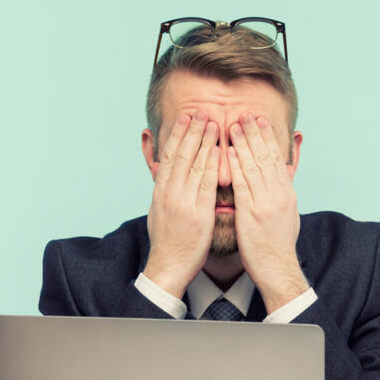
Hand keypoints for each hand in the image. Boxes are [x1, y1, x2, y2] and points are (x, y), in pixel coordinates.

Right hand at [144, 110, 220, 297]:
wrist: (169, 266)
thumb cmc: (168, 242)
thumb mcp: (160, 212)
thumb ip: (165, 192)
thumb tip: (166, 175)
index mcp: (161, 192)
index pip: (169, 157)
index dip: (178, 136)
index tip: (186, 119)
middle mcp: (170, 194)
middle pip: (181, 155)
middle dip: (192, 132)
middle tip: (201, 112)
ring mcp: (183, 203)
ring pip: (194, 166)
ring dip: (204, 142)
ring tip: (213, 123)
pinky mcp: (197, 214)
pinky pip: (206, 186)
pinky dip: (212, 166)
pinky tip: (219, 151)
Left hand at [227, 113, 308, 312]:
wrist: (278, 270)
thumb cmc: (277, 247)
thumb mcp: (287, 216)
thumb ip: (281, 195)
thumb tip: (280, 180)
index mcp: (287, 194)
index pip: (277, 159)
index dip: (268, 138)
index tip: (260, 121)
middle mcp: (279, 195)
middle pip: (267, 157)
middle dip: (256, 134)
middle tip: (247, 114)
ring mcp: (266, 203)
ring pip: (254, 166)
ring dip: (243, 143)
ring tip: (234, 124)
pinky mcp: (252, 214)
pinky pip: (242, 186)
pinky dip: (236, 167)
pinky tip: (228, 152)